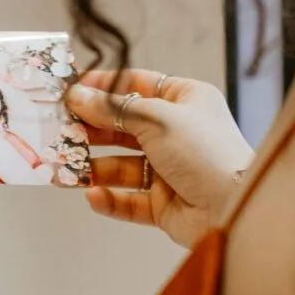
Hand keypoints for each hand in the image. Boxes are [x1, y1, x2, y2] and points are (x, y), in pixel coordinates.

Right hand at [67, 69, 254, 250]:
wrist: (235, 207)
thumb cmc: (207, 153)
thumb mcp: (158, 119)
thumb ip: (114, 110)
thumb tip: (78, 96)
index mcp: (185, 101)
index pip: (136, 86)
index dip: (103, 88)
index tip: (71, 90)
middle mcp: (176, 133)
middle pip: (123, 127)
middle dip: (91, 131)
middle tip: (59, 131)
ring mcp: (169, 170)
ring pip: (121, 166)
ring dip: (93, 168)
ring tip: (65, 169)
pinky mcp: (164, 204)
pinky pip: (128, 200)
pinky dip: (109, 199)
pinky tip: (93, 195)